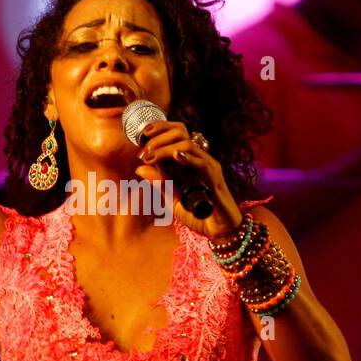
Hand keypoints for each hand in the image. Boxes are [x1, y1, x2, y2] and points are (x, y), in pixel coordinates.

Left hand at [134, 121, 242, 239]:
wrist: (221, 231)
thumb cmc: (199, 215)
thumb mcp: (173, 199)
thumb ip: (159, 183)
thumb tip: (139, 169)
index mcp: (191, 160)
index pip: (175, 133)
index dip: (157, 129)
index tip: (140, 138)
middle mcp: (200, 158)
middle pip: (180, 132)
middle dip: (158, 136)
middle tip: (143, 152)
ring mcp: (209, 167)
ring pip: (187, 145)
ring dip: (165, 148)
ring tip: (150, 157)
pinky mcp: (215, 179)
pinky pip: (202, 163)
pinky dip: (188, 158)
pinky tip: (175, 157)